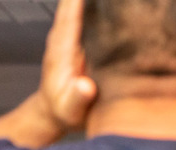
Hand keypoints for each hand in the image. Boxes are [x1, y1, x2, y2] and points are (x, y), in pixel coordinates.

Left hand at [36, 0, 96, 131]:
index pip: (72, 9)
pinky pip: (93, 9)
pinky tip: (120, 0)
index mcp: (64, 45)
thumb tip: (85, 86)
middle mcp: (68, 32)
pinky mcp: (83, 34)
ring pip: (85, 0)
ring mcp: (75, 31)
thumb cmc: (64, 111)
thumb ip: (77, 98)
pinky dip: (102, 0)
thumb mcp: (70, 110)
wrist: (55, 111)